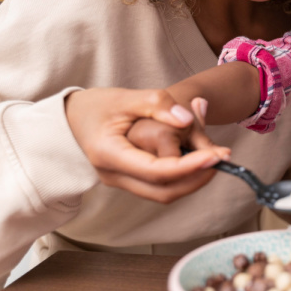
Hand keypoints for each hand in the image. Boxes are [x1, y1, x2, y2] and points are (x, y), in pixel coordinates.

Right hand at [66, 88, 229, 202]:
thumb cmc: (96, 105)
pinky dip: (180, 176)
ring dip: (191, 180)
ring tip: (213, 156)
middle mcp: (114, 175)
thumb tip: (187, 120)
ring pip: (162, 193)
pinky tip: (196, 158)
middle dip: (197, 178)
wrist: (68, 119)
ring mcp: (120, 181)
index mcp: (110, 154)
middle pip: (163, 191)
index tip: (216, 154)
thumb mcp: (126, 97)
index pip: (157, 171)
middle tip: (221, 158)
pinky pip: (158, 186)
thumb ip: (157, 105)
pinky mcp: (128, 180)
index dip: (190, 166)